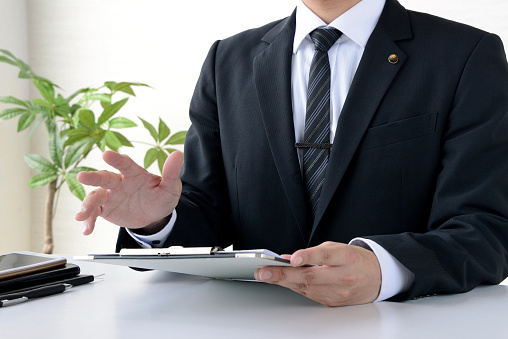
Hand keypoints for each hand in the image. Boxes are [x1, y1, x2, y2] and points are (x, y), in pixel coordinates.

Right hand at [75, 150, 182, 234]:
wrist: (155, 216)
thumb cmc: (161, 197)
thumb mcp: (170, 187)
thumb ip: (171, 172)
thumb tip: (178, 155)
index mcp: (134, 173)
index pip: (125, 164)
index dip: (116, 159)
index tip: (106, 154)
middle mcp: (119, 182)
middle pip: (104, 177)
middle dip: (93, 177)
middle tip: (81, 176)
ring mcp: (110, 195)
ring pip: (95, 196)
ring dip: (87, 204)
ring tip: (80, 215)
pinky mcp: (105, 208)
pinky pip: (95, 213)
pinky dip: (89, 220)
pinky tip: (86, 230)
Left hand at [254, 241, 380, 306]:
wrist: (377, 278)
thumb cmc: (355, 260)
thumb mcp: (338, 248)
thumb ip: (314, 252)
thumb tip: (289, 257)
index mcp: (347, 258)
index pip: (325, 256)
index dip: (308, 257)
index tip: (293, 258)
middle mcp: (344, 277)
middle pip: (310, 277)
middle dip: (283, 274)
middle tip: (264, 272)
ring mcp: (339, 292)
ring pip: (306, 288)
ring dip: (283, 282)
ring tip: (266, 276)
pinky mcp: (333, 302)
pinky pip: (309, 295)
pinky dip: (295, 287)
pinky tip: (282, 281)